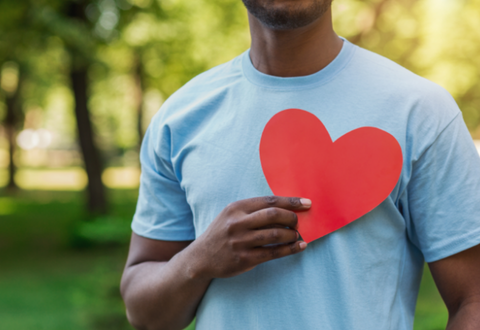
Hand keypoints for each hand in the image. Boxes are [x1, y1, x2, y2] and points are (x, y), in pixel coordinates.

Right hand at [186, 196, 310, 279]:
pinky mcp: (244, 259)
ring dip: (292, 234)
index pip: (269, 201)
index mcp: (236, 208)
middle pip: (273, 215)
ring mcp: (240, 242)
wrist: (201, 257)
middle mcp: (237, 223)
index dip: (291, 202)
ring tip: (297, 235)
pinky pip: (273, 253)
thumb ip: (253, 210)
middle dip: (292, 217)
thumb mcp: (231, 215)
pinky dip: (290, 249)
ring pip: (275, 234)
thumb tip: (286, 208)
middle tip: (298, 222)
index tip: (306, 203)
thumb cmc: (222, 232)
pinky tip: (299, 247)